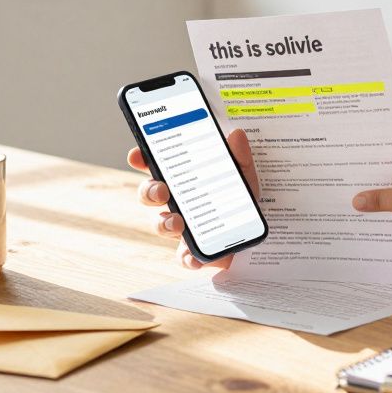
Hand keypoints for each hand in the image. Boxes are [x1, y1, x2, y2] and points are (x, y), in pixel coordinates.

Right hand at [128, 127, 260, 270]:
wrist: (254, 236)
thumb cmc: (239, 201)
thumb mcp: (243, 175)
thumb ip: (240, 157)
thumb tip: (236, 134)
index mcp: (183, 179)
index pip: (155, 165)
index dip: (142, 159)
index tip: (137, 155)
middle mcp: (175, 202)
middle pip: (149, 194)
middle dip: (149, 191)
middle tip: (162, 190)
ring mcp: (181, 228)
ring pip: (159, 225)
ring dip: (163, 223)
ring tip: (177, 222)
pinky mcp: (193, 251)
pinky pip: (182, 257)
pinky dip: (186, 258)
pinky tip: (193, 256)